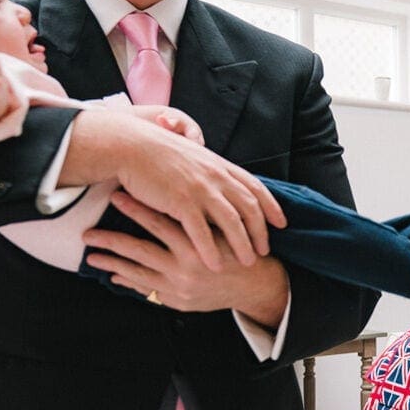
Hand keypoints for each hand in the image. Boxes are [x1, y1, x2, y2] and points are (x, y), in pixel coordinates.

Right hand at [61, 110, 286, 271]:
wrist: (129, 145)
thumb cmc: (156, 152)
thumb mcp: (192, 155)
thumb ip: (210, 170)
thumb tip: (220, 182)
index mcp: (220, 165)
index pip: (255, 187)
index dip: (271, 206)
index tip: (280, 223)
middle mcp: (215, 176)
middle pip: (249, 207)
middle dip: (260, 231)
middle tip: (265, 250)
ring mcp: (200, 188)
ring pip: (231, 221)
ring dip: (242, 244)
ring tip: (247, 262)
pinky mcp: (180, 201)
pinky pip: (200, 231)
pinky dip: (210, 249)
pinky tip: (214, 265)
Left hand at [83, 191, 289, 327]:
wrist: (256, 286)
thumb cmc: (241, 250)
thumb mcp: (227, 227)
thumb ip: (201, 211)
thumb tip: (170, 191)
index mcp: (198, 243)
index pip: (159, 222)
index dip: (136, 209)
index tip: (116, 195)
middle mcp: (186, 267)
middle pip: (140, 250)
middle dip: (111, 241)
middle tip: (87, 233)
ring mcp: (179, 287)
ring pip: (138, 273)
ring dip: (111, 263)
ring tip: (91, 256)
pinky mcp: (177, 302)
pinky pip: (147, 290)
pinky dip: (129, 282)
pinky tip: (114, 275)